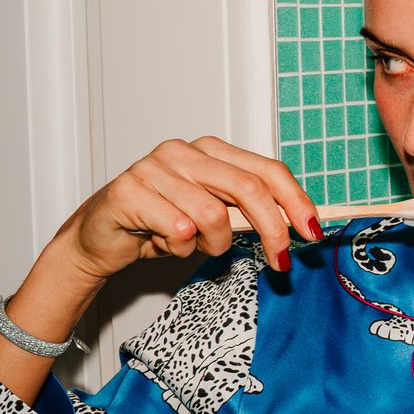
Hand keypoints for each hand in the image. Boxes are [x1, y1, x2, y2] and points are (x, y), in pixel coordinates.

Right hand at [57, 135, 319, 279]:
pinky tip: (161, 242)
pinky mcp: (128, 191)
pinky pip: (177, 230)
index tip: (313, 232)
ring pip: (213, 215)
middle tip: (280, 263)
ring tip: (192, 245)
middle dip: (273, 231)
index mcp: (210, 151)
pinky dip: (179, 248)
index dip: (296, 201)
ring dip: (211, 244)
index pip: (267, 169)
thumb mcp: (214, 217)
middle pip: (249, 188)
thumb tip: (301, 224)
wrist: (100, 238)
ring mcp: (153, 168)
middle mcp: (183, 152)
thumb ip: (249, 212)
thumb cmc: (160, 225)